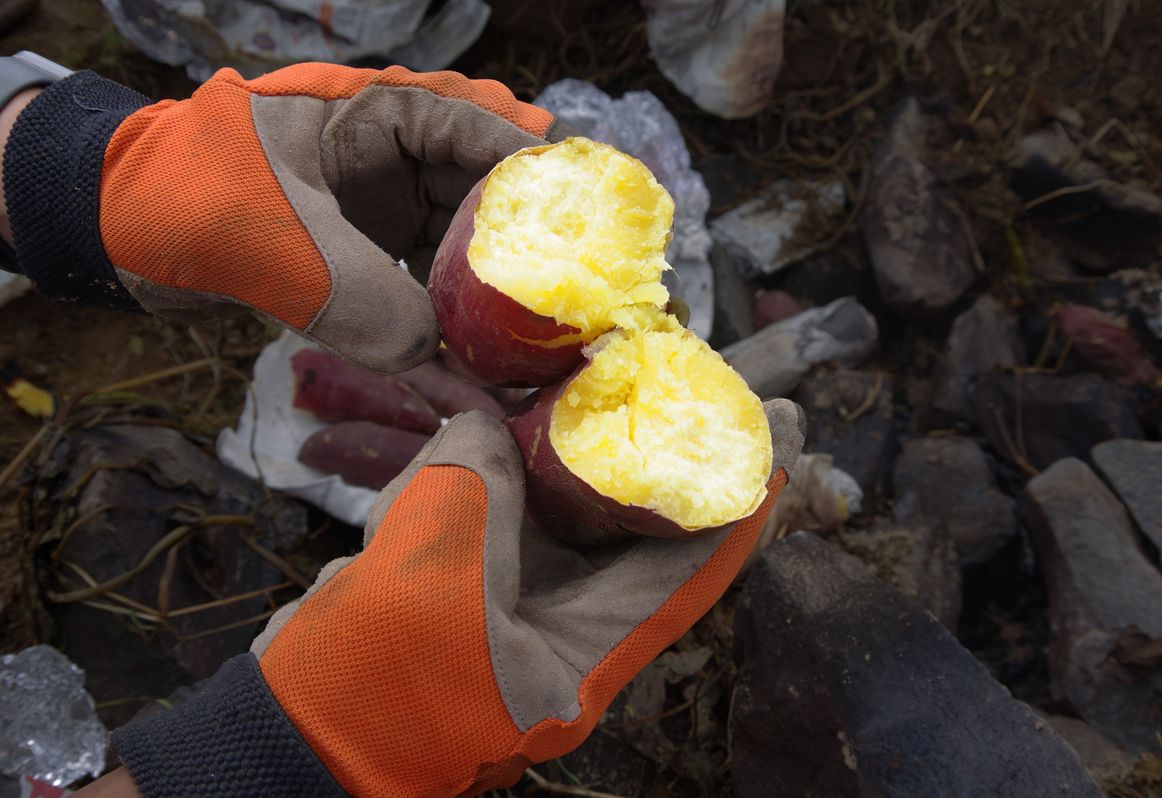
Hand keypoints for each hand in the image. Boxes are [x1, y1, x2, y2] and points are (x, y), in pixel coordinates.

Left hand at [3, 65, 560, 371]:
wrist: (113, 228)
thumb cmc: (183, 196)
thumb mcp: (270, 240)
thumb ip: (352, 293)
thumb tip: (430, 352)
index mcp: (383, 115)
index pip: (489, 136)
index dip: (550, 182)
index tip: (600, 233)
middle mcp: (397, 159)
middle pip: (493, 199)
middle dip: (535, 249)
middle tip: (583, 303)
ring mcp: (384, 210)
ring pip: (465, 250)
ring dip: (495, 297)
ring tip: (539, 345)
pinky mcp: (367, 259)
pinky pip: (428, 288)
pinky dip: (450, 322)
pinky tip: (476, 363)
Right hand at [110, 401, 804, 797]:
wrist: (296, 733)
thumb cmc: (380, 677)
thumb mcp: (438, 573)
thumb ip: (474, 483)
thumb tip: (481, 423)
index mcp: (593, 639)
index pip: (695, 562)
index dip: (740, 494)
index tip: (779, 427)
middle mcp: (568, 614)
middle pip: (621, 510)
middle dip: (623, 430)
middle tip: (651, 356)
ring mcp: (514, 592)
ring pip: (535, 493)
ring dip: (509, 428)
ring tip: (515, 361)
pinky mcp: (462, 573)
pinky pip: (475, 500)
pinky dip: (452, 454)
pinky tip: (430, 395)